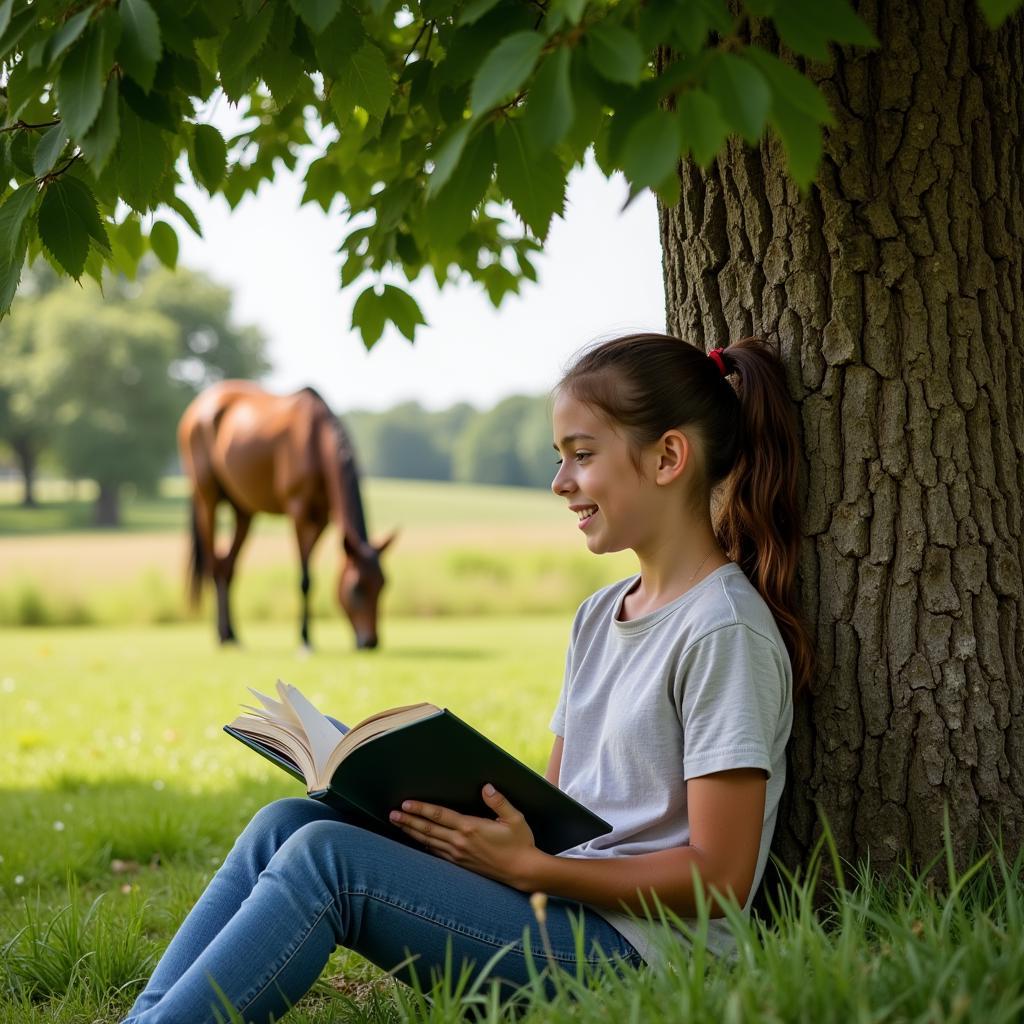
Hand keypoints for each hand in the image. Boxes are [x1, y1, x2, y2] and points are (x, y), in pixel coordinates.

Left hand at [389, 784, 542, 889]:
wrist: (522, 872)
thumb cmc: (520, 843)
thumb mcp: (515, 818)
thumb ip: (499, 801)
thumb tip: (486, 787)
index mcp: (470, 828)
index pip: (439, 816)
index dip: (421, 809)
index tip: (406, 804)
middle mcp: (460, 842)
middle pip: (428, 829)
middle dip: (409, 821)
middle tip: (392, 814)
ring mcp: (458, 855)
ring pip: (429, 842)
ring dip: (412, 832)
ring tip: (398, 824)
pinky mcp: (460, 864)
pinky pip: (436, 853)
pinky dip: (424, 846)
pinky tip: (418, 841)